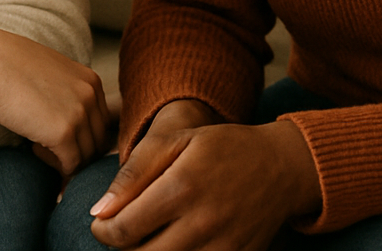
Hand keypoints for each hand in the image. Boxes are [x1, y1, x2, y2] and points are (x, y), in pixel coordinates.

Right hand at [0, 25, 109, 174]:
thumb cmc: (7, 65)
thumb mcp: (48, 72)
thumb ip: (64, 91)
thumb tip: (62, 116)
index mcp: (90, 80)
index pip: (101, 121)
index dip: (83, 136)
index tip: (62, 140)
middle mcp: (91, 95)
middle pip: (98, 141)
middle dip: (79, 152)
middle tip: (51, 151)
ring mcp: (79, 113)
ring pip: (86, 156)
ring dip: (65, 160)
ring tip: (38, 148)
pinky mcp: (63, 132)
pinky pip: (69, 164)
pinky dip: (55, 166)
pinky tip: (33, 148)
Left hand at [87, 101, 321, 250]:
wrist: (281, 167)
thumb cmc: (223, 148)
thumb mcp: (176, 140)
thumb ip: (133, 173)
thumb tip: (99, 211)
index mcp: (181, 188)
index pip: (123, 231)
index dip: (102, 231)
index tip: (102, 223)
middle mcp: (202, 224)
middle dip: (122, 246)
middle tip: (125, 228)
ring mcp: (222, 248)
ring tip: (149, 234)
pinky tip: (175, 241)